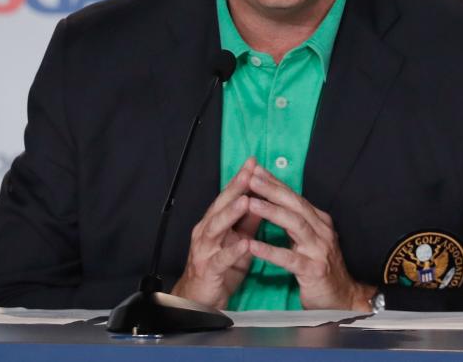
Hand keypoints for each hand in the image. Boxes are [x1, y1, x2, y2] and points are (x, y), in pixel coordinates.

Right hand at [171, 157, 261, 308]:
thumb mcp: (237, 241)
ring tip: (247, 201)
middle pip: (220, 205)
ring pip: (216, 227)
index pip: (227, 196)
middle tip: (249, 172)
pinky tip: (245, 244)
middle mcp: (206, 232)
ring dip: (231, 213)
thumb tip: (262, 200)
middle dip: (235, 188)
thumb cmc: (220, 268)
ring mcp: (205, 250)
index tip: (253, 162)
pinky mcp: (208, 270)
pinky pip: (221, 259)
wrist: (199, 299)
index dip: (240, 179)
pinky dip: (232, 250)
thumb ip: (247, 222)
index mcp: (214, 223)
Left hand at [246, 165, 374, 310]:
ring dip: (271, 212)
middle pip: (295, 205)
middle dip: (272, 190)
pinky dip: (270, 251)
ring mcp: (319, 250)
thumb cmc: (320, 267)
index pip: (294, 197)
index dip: (275, 183)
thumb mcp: (309, 240)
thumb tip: (274, 200)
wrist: (343, 299)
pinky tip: (252, 246)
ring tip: (250, 203)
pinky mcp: (314, 271)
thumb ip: (294, 223)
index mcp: (319, 221)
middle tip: (251, 177)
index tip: (255, 170)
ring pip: (294, 224)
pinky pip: (289, 259)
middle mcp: (322, 231)